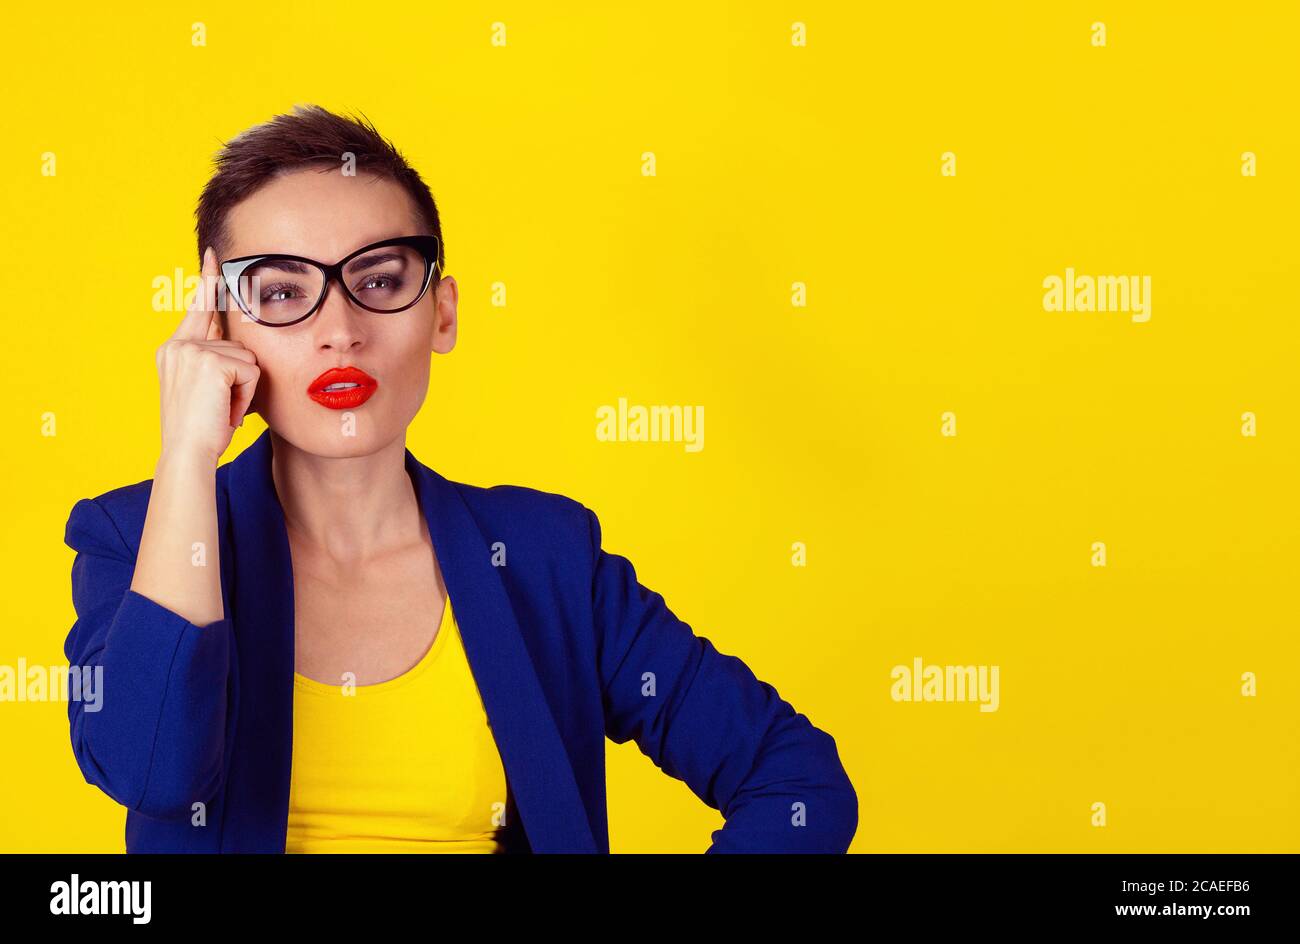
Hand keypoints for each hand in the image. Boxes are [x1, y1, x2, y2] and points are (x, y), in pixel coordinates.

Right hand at [154, 247, 260, 465]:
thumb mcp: (206, 389)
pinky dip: (246, 394)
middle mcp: (178, 345)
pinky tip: (226, 409)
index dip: (209, 281)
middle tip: (219, 406)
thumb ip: (217, 361)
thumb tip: (241, 346)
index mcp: (173, 349)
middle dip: (241, 375)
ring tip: (221, 409)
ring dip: (244, 388)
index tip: (216, 255)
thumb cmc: (201, 430)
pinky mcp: (210, 362)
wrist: (188, 453)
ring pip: (249, 358)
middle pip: (236, 341)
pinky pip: (252, 371)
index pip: (198, 307)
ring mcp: (192, 351)